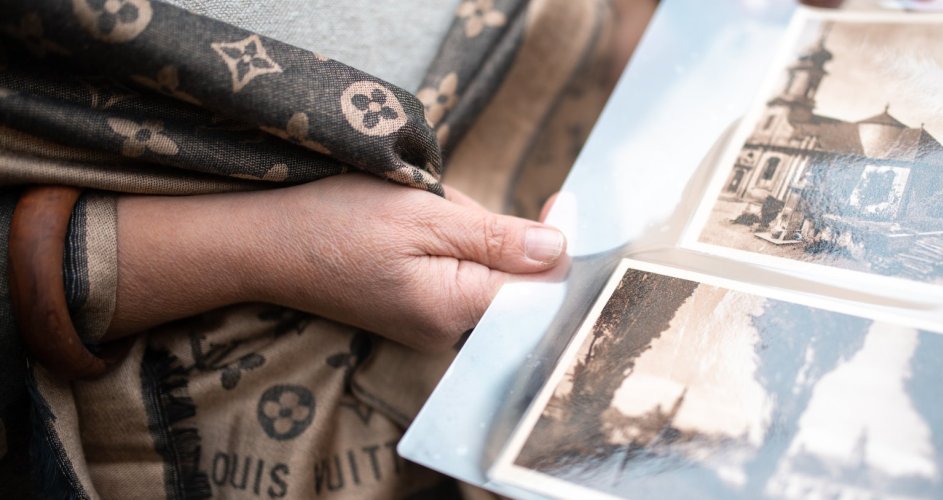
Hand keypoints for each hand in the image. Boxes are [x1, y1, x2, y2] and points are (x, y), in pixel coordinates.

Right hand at [109, 174, 565, 350]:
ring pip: (487, 271)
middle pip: (515, 277)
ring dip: (468, 233)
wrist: (266, 244)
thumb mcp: (424, 216)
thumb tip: (561, 249)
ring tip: (416, 212)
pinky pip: (462, 275)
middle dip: (496, 231)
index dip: (558, 243)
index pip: (542, 288)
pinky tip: (409, 230)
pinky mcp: (422, 315)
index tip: (561, 199)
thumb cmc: (337, 223)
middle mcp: (453, 332)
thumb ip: (497, 238)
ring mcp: (436, 328)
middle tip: (443, 203)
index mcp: (459, 310)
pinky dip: (448, 245)